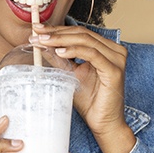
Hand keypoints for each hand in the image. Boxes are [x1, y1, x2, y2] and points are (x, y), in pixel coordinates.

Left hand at [30, 24, 135, 152]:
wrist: (103, 123)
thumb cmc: (90, 101)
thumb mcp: (71, 74)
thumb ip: (60, 59)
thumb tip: (41, 44)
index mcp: (106, 49)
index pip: (80, 33)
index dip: (58, 29)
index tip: (38, 29)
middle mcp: (114, 50)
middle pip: (82, 33)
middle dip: (57, 33)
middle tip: (37, 33)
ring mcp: (116, 59)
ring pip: (86, 40)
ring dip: (62, 40)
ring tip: (43, 41)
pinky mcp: (114, 70)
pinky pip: (92, 54)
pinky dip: (74, 50)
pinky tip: (59, 52)